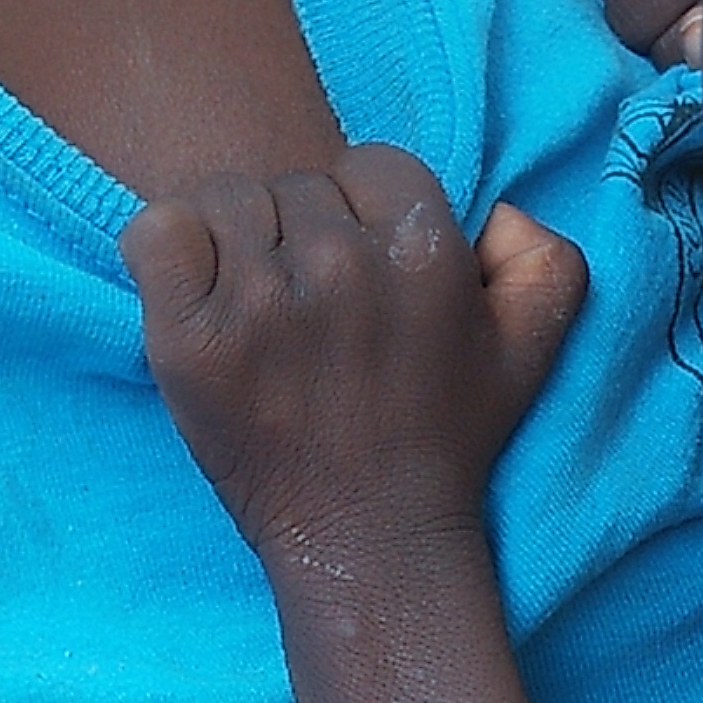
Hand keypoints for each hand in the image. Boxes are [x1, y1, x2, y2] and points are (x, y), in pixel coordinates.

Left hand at [121, 145, 586, 572]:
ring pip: (226, 200)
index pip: (371, 164)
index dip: (367, 214)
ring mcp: (259, 304)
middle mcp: (343, 268)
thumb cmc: (444, 437)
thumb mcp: (531, 349)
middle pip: (295, 184)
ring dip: (237, 245)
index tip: (367, 275)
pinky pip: (156, 232)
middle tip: (315, 309)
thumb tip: (500, 211)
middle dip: (302, 234)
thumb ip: (545, 258)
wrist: (370, 537)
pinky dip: (168, 254)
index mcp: (425, 254)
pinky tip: (200, 300)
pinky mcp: (188, 340)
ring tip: (261, 310)